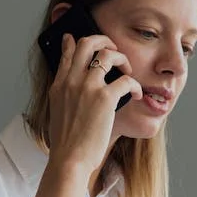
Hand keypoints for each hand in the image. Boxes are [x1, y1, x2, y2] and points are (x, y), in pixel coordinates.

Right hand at [46, 33, 142, 176]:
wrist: (69, 159)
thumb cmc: (67, 143)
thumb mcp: (58, 113)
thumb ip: (66, 96)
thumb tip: (76, 89)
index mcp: (59, 85)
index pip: (67, 53)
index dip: (73, 41)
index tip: (75, 37)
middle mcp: (71, 81)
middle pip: (87, 43)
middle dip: (104, 40)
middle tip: (114, 50)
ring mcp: (87, 87)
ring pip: (108, 55)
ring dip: (122, 59)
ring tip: (128, 70)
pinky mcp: (104, 98)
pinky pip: (126, 80)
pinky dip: (135, 85)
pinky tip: (138, 94)